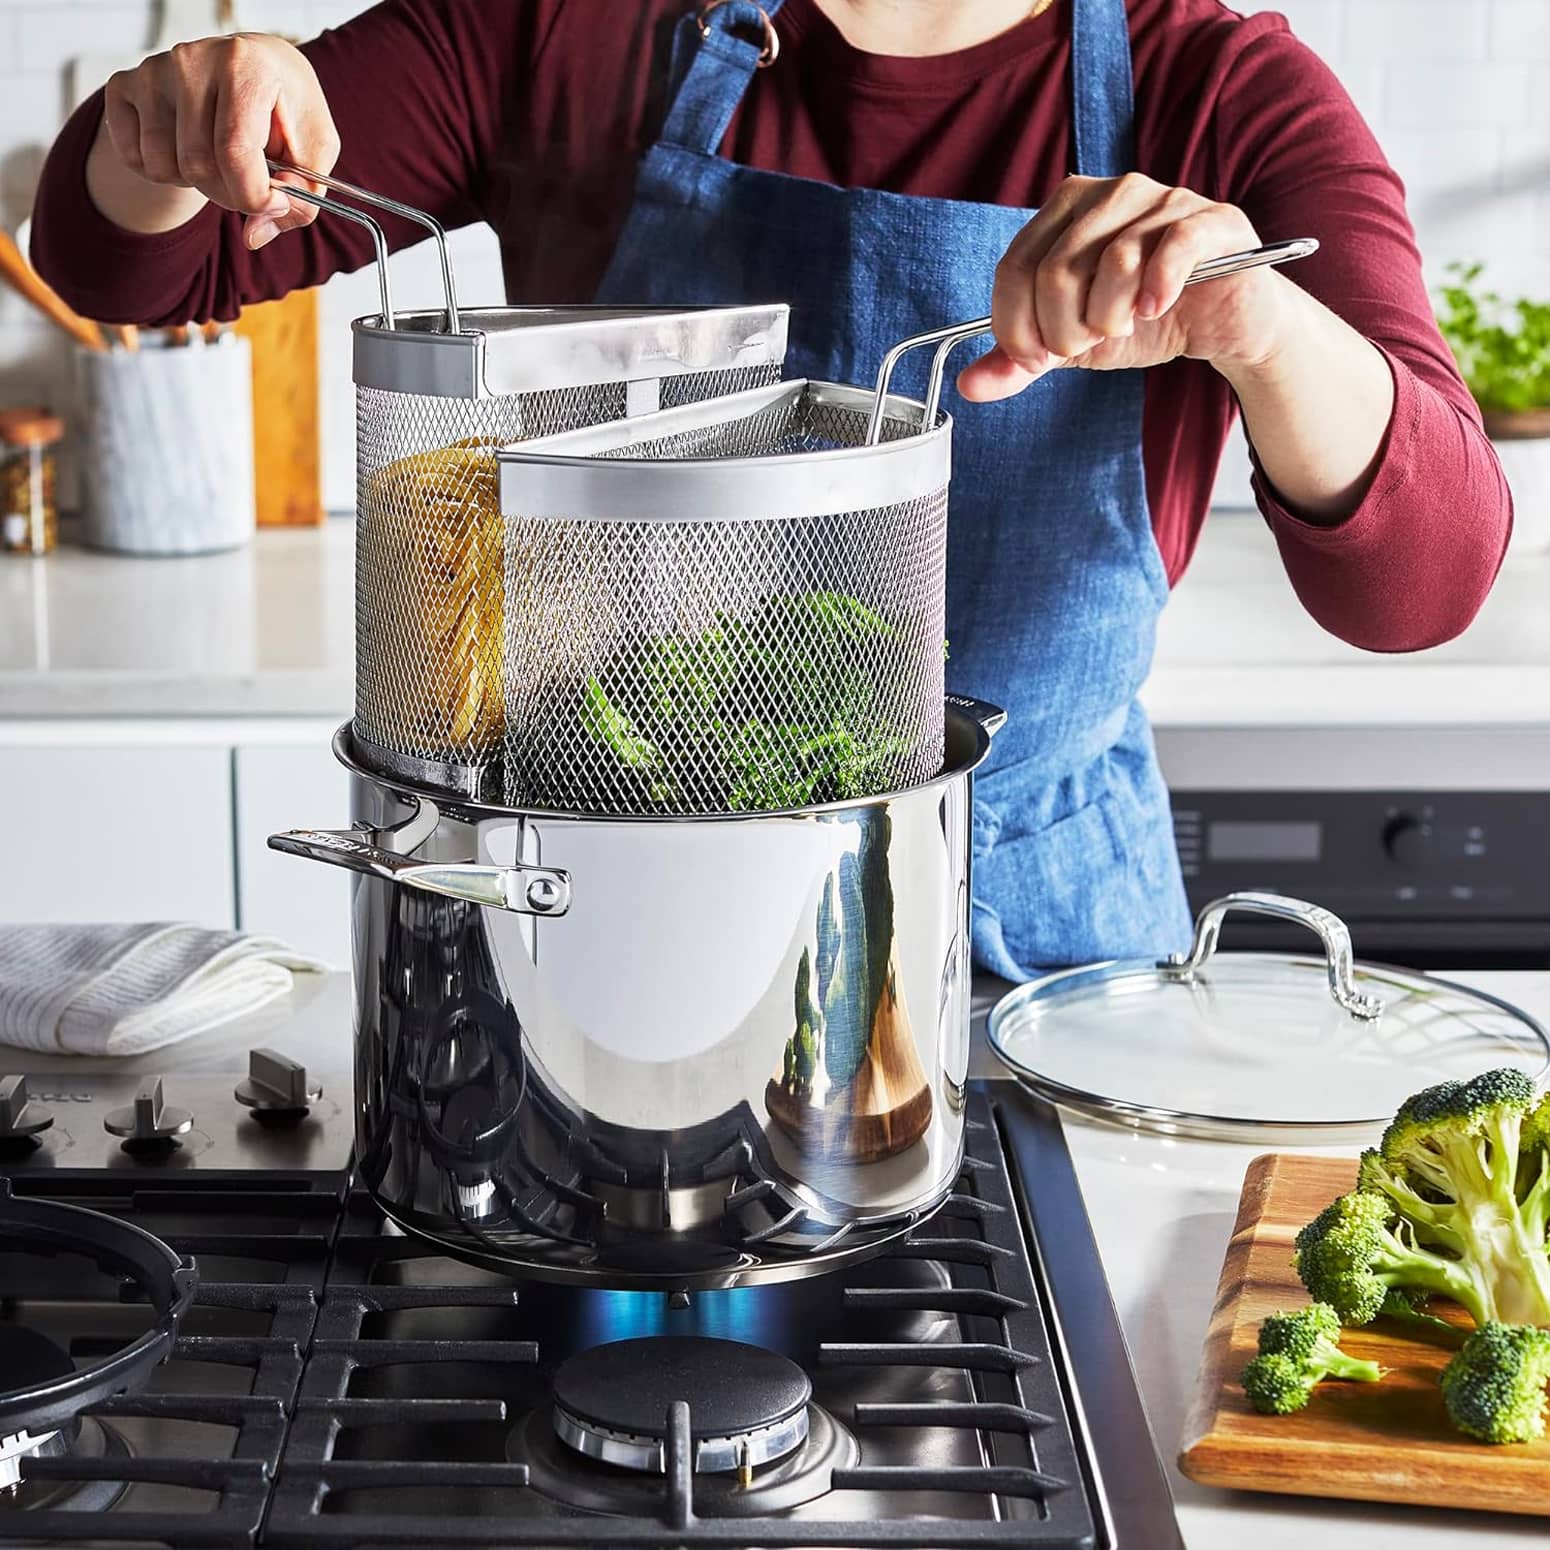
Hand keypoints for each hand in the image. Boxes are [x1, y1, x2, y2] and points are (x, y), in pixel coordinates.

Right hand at [100, 33, 338, 248]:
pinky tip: (185, 150)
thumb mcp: (315, 149)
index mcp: (246, 66)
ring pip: (163, 167)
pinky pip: (133, 158)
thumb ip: (300, 199)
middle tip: (248, 181)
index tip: (275, 204)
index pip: (235, 152)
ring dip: (195, 183)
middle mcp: (192, 60)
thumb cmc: (287, 109)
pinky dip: (161, 171)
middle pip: (198, 166)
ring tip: (217, 159)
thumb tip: (253, 237)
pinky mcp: (125, 84)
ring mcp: (153, 70)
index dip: (255, 196)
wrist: (255, 64)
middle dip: (229, 195)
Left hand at [957, 173, 1291, 401]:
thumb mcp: (1075, 345)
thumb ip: (1023, 361)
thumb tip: (969, 385)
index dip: (1016, 325)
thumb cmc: (1146, 322)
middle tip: (1087, 343)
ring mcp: (1166, 200)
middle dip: (1063, 329)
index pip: (1015, 266)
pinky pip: (1172, 248)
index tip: (1037, 358)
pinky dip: (1155, 289)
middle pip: (1057, 268)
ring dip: (1109, 316)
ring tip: (1124, 325)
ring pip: (1112, 260)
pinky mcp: (1213, 222)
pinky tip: (1154, 311)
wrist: (1223, 324)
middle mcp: (1112, 192)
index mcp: (1068, 210)